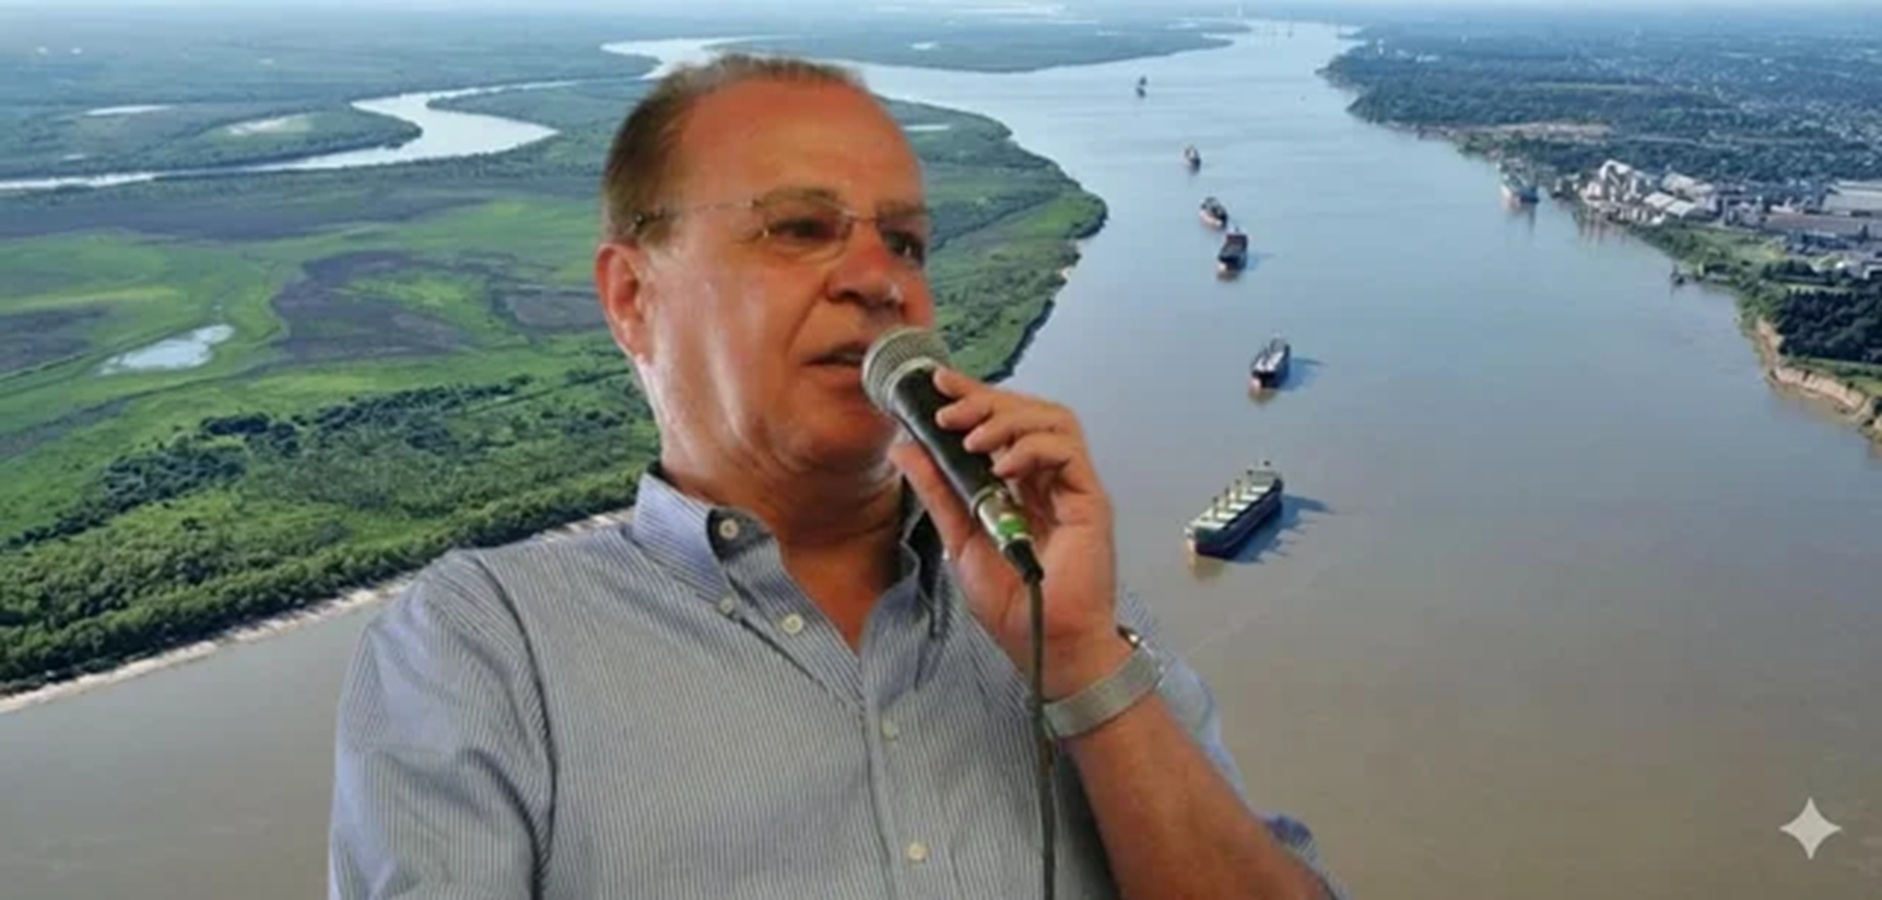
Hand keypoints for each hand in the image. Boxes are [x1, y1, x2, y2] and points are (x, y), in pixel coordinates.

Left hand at [887, 367, 1130, 698]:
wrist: (1046, 645)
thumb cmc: (1014, 603)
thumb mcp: (959, 539)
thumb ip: (938, 492)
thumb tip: (906, 449)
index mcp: (1020, 484)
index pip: (1001, 423)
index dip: (973, 397)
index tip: (938, 384)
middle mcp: (1048, 479)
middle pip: (1028, 412)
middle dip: (986, 401)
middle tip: (949, 410)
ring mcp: (1072, 487)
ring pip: (1053, 421)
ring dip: (1008, 420)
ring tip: (974, 440)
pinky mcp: (1090, 501)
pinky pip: (1067, 452)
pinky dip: (1033, 448)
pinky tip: (1004, 467)